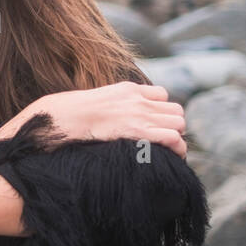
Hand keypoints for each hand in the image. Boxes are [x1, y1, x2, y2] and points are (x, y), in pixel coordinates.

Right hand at [30, 81, 187, 158]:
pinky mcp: (139, 131)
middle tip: (162, 139)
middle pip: (176, 110)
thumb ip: (112, 104)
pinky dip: (178, 148)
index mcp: (129, 89)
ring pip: (180, 123)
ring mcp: (140, 114)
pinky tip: (174, 156)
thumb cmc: (72, 114)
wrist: (65, 118)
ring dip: (176, 136)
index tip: (154, 124)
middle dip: (173, 124)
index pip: (162, 95)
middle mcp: (138, 100)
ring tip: (168, 149)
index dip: (161, 111)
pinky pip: (174, 138)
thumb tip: (110, 118)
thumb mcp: (96, 100)